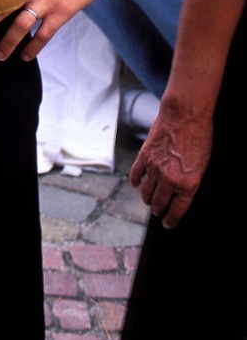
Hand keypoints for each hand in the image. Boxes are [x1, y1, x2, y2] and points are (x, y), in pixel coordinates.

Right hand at [129, 106, 211, 227]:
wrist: (186, 115)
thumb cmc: (200, 137)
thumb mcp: (204, 165)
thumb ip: (192, 182)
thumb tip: (183, 193)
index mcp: (188, 185)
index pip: (177, 211)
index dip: (172, 220)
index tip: (168, 224)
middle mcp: (169, 180)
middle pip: (160, 203)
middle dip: (159, 211)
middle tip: (159, 212)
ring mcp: (154, 168)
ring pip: (146, 192)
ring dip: (147, 199)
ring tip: (149, 201)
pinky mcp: (144, 156)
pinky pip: (136, 175)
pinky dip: (135, 182)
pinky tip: (136, 184)